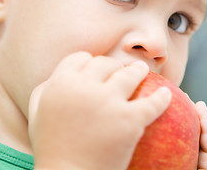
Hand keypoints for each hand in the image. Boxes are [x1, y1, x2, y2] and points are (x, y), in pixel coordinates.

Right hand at [28, 52, 171, 169]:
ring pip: (130, 74)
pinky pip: (152, 103)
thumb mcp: (39, 113)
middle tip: (121, 70)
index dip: (89, 62)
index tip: (97, 69)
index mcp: (60, 83)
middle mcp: (85, 87)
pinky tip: (167, 94)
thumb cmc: (52, 148)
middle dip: (113, 66)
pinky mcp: (129, 120)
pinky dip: (162, 98)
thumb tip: (62, 75)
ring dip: (139, 70)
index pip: (80, 58)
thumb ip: (46, 89)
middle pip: (105, 64)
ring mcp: (109, 102)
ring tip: (143, 70)